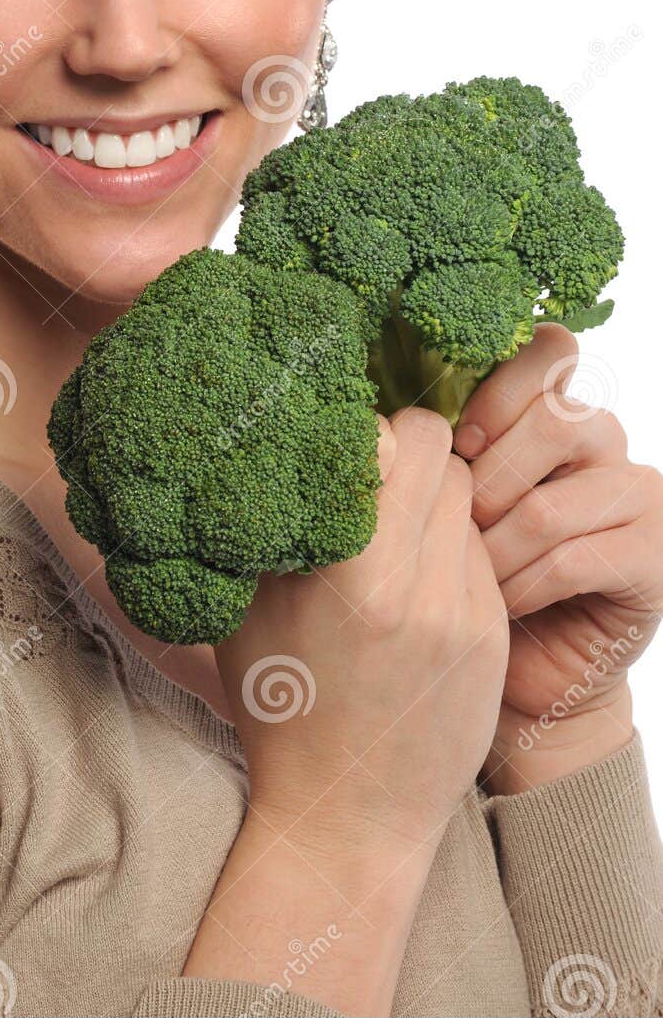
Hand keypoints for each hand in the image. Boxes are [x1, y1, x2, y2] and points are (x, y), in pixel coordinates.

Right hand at [216, 407, 508, 856]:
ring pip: (465, 500)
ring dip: (430, 499)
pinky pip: (478, 555)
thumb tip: (276, 441)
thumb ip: (271, 524)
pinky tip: (412, 586)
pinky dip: (447, 551)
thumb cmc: (282, 706)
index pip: (399, 439)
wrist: (348, 813)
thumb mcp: (248, 610)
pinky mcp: (492, 636)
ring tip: (390, 535)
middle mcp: (419, 587)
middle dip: (406, 454)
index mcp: (354, 574)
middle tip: (371, 481)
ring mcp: (465, 613)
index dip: (368, 432)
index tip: (342, 452)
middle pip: (442, 456)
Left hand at [453, 322, 662, 792]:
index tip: (456, 443)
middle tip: (458, 525)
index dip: (495, 392)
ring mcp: (638, 495)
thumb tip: (381, 419)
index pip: (548, 350)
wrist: (519, 667)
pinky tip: (503, 605)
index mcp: (553, 408)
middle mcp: (604, 441)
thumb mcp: (443, 498)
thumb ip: (434, 447)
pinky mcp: (653, 556)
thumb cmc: (464, 573)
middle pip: (555, 420)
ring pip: (550, 504)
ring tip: (471, 576)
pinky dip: (522, 587)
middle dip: (487, 482)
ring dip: (495, 549)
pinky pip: (573, 560)